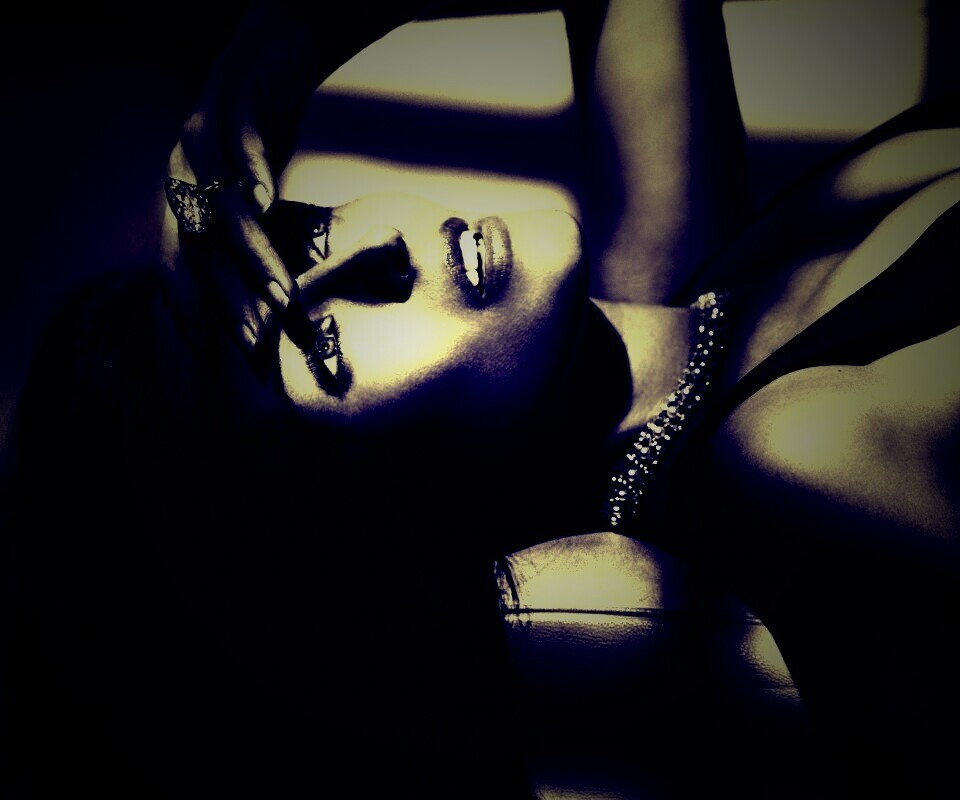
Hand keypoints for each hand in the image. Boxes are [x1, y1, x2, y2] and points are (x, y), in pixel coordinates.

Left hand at [165, 3, 331, 364]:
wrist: (274, 50)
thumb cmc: (267, 131)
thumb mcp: (256, 194)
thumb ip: (254, 237)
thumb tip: (273, 296)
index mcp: (184, 196)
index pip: (180, 264)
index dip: (196, 309)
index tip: (222, 355)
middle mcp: (182, 168)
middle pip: (201, 245)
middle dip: (228, 298)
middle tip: (255, 341)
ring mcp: (203, 130)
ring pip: (223, 203)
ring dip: (252, 253)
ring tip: (281, 293)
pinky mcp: (231, 94)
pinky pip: (238, 137)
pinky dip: (250, 168)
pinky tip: (268, 200)